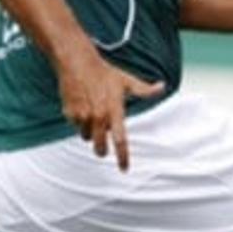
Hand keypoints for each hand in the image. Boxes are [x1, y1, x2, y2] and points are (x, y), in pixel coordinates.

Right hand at [58, 53, 164, 171]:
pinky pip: (76, 126)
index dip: (122, 157)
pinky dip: (80, 121)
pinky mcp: (70, 113)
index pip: (121, 140)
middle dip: (103, 150)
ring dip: (91, 132)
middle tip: (104, 149)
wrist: (77, 62)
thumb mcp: (127, 81)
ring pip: (87, 136)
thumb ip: (145, 90)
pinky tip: (83, 107)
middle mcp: (98, 116)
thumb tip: (163, 87)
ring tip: (93, 114)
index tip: (124, 169)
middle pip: (101, 146)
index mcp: (114, 111)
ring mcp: (82, 115)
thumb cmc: (104, 72)